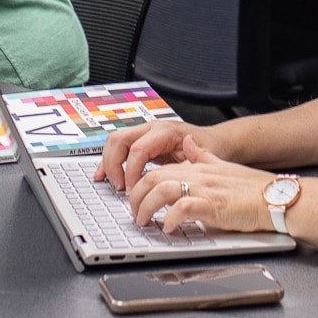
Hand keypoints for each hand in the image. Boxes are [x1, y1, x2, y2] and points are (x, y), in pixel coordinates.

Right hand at [96, 119, 222, 189]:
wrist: (215, 141)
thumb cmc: (209, 149)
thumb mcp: (200, 160)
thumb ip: (182, 169)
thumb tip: (166, 182)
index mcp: (165, 132)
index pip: (138, 149)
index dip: (131, 171)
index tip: (132, 189)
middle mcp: (152, 128)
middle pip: (119, 140)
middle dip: (114, 165)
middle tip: (120, 186)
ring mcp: (145, 133)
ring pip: (115, 142)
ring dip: (109, 163)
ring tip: (113, 184)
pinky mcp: (141, 141)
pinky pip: (119, 148)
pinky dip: (109, 161)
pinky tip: (103, 175)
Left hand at [123, 135, 275, 235]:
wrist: (277, 198)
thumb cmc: (254, 189)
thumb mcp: (224, 166)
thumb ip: (203, 156)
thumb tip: (188, 143)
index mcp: (199, 167)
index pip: (160, 170)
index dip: (142, 184)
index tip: (137, 198)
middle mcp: (198, 175)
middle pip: (153, 178)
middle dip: (136, 196)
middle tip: (134, 213)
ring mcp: (204, 189)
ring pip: (161, 190)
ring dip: (146, 207)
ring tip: (143, 222)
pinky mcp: (212, 206)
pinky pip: (182, 208)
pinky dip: (169, 218)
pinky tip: (168, 228)